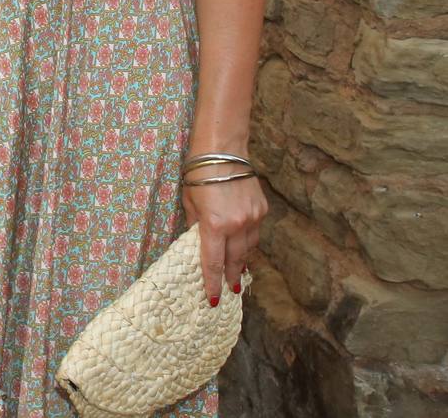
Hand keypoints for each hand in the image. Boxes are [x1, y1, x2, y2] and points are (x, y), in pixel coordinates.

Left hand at [182, 174, 266, 302]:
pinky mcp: (261, 210)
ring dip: (243, 261)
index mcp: (214, 226)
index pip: (213, 263)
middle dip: (232, 278)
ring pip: (249, 248)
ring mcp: (252, 218)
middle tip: (231, 292)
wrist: (222, 151)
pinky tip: (244, 247)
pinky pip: (255, 232)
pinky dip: (249, 242)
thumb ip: (194, 225)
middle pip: (236, 260)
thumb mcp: (189, 202)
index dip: (213, 283)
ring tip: (238, 274)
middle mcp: (236, 225)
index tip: (214, 299)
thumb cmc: (197, 174)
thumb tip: (197, 242)